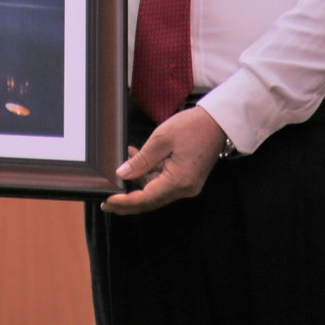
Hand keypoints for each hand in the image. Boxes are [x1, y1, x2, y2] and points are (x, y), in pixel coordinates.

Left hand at [100, 105, 226, 214]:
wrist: (217, 122)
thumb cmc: (192, 127)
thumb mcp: (161, 139)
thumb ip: (141, 160)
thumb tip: (122, 174)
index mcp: (178, 181)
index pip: (146, 199)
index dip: (125, 202)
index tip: (107, 200)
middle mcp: (184, 189)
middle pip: (150, 201)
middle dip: (127, 201)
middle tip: (106, 199)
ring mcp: (186, 186)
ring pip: (155, 192)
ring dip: (136, 182)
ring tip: (121, 162)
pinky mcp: (186, 179)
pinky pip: (163, 183)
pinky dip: (148, 175)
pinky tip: (136, 157)